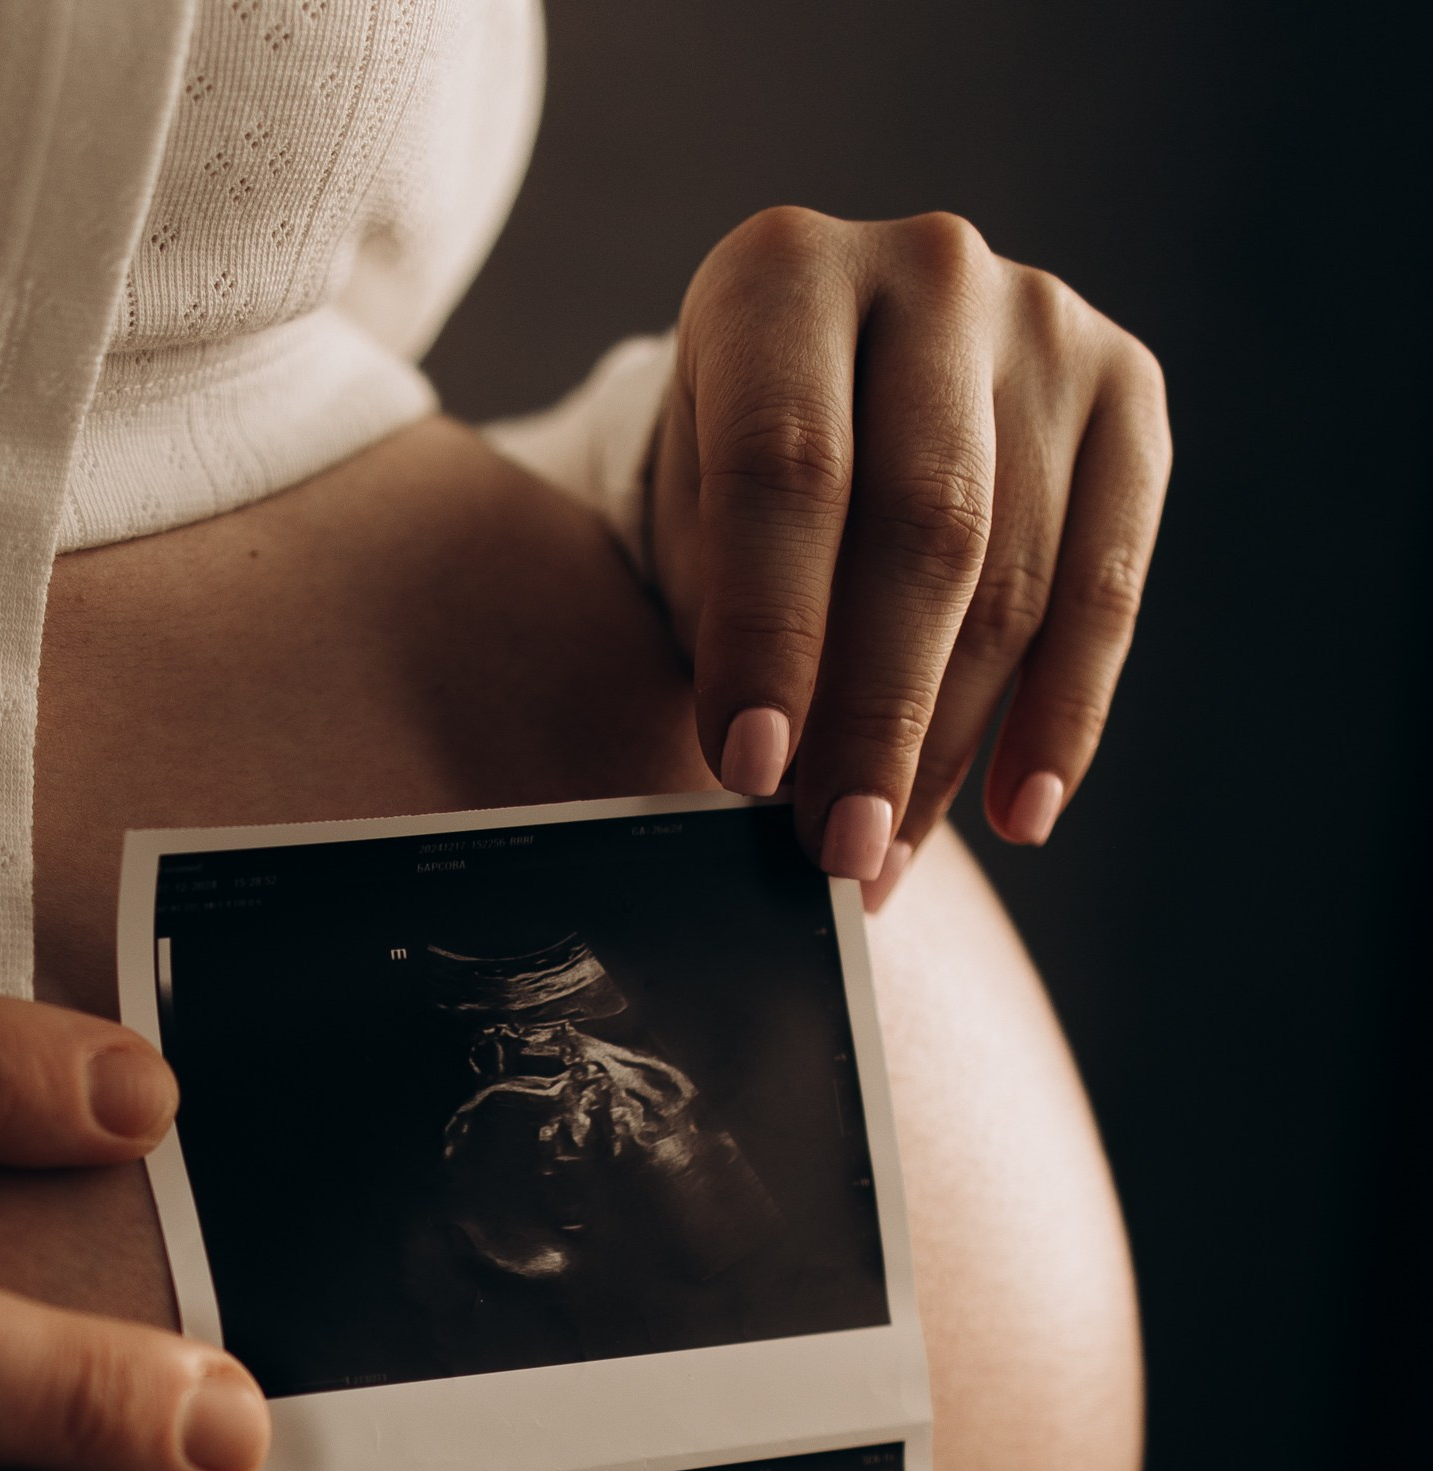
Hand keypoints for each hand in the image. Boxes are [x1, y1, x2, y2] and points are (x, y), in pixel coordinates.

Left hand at [650, 208, 1171, 904]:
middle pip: (924, 527)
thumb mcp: (688, 530)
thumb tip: (768, 801)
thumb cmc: (733, 486)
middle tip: (834, 848)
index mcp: (779, 276)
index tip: (749, 769)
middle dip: (874, 714)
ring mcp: (1043, 323)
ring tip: (886, 856)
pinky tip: (1018, 812)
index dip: (770, 630)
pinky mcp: (1126, 390)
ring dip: (950, 744)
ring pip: (1015, 574)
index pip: (787, 467)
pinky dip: (1064, 717)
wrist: (824, 388)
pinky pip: (1107, 585)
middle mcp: (926, 270)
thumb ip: (724, 633)